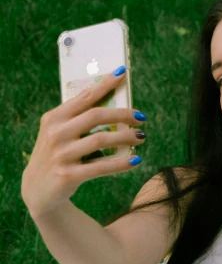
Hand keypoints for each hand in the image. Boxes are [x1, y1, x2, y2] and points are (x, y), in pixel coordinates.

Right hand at [21, 68, 144, 217]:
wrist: (38, 190)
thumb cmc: (58, 155)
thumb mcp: (60, 134)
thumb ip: (80, 120)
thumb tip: (117, 107)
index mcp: (54, 118)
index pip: (84, 96)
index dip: (105, 84)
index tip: (122, 74)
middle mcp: (55, 133)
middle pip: (96, 116)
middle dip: (122, 114)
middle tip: (141, 117)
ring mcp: (61, 154)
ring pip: (101, 140)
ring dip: (126, 137)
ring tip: (142, 137)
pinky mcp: (68, 175)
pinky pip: (101, 166)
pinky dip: (121, 163)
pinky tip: (135, 160)